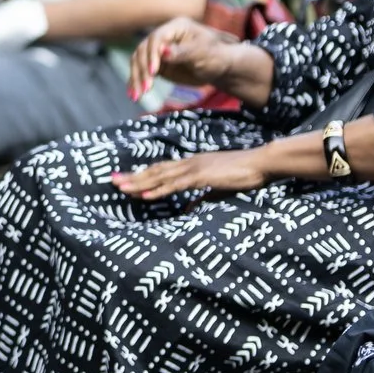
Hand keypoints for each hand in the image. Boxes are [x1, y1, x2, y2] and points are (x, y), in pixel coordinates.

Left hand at [112, 146, 271, 201]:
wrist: (262, 163)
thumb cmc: (243, 174)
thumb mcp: (217, 189)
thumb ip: (201, 198)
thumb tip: (188, 210)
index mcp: (191, 164)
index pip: (160, 169)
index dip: (141, 174)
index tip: (124, 179)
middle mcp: (188, 163)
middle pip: (154, 170)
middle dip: (132, 177)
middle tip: (111, 181)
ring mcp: (194, 168)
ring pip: (160, 176)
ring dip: (139, 183)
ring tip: (121, 188)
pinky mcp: (202, 176)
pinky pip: (176, 184)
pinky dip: (159, 189)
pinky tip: (146, 195)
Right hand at [129, 18, 240, 98]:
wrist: (220, 67)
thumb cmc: (216, 56)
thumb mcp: (202, 53)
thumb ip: (182, 52)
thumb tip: (163, 51)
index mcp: (176, 27)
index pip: (156, 38)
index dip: (152, 54)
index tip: (153, 71)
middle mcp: (163, 37)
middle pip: (143, 51)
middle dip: (143, 70)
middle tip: (147, 88)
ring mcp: (158, 51)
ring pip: (138, 62)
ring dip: (136, 78)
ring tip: (137, 96)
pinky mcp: (156, 64)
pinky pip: (141, 72)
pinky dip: (136, 82)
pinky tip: (133, 94)